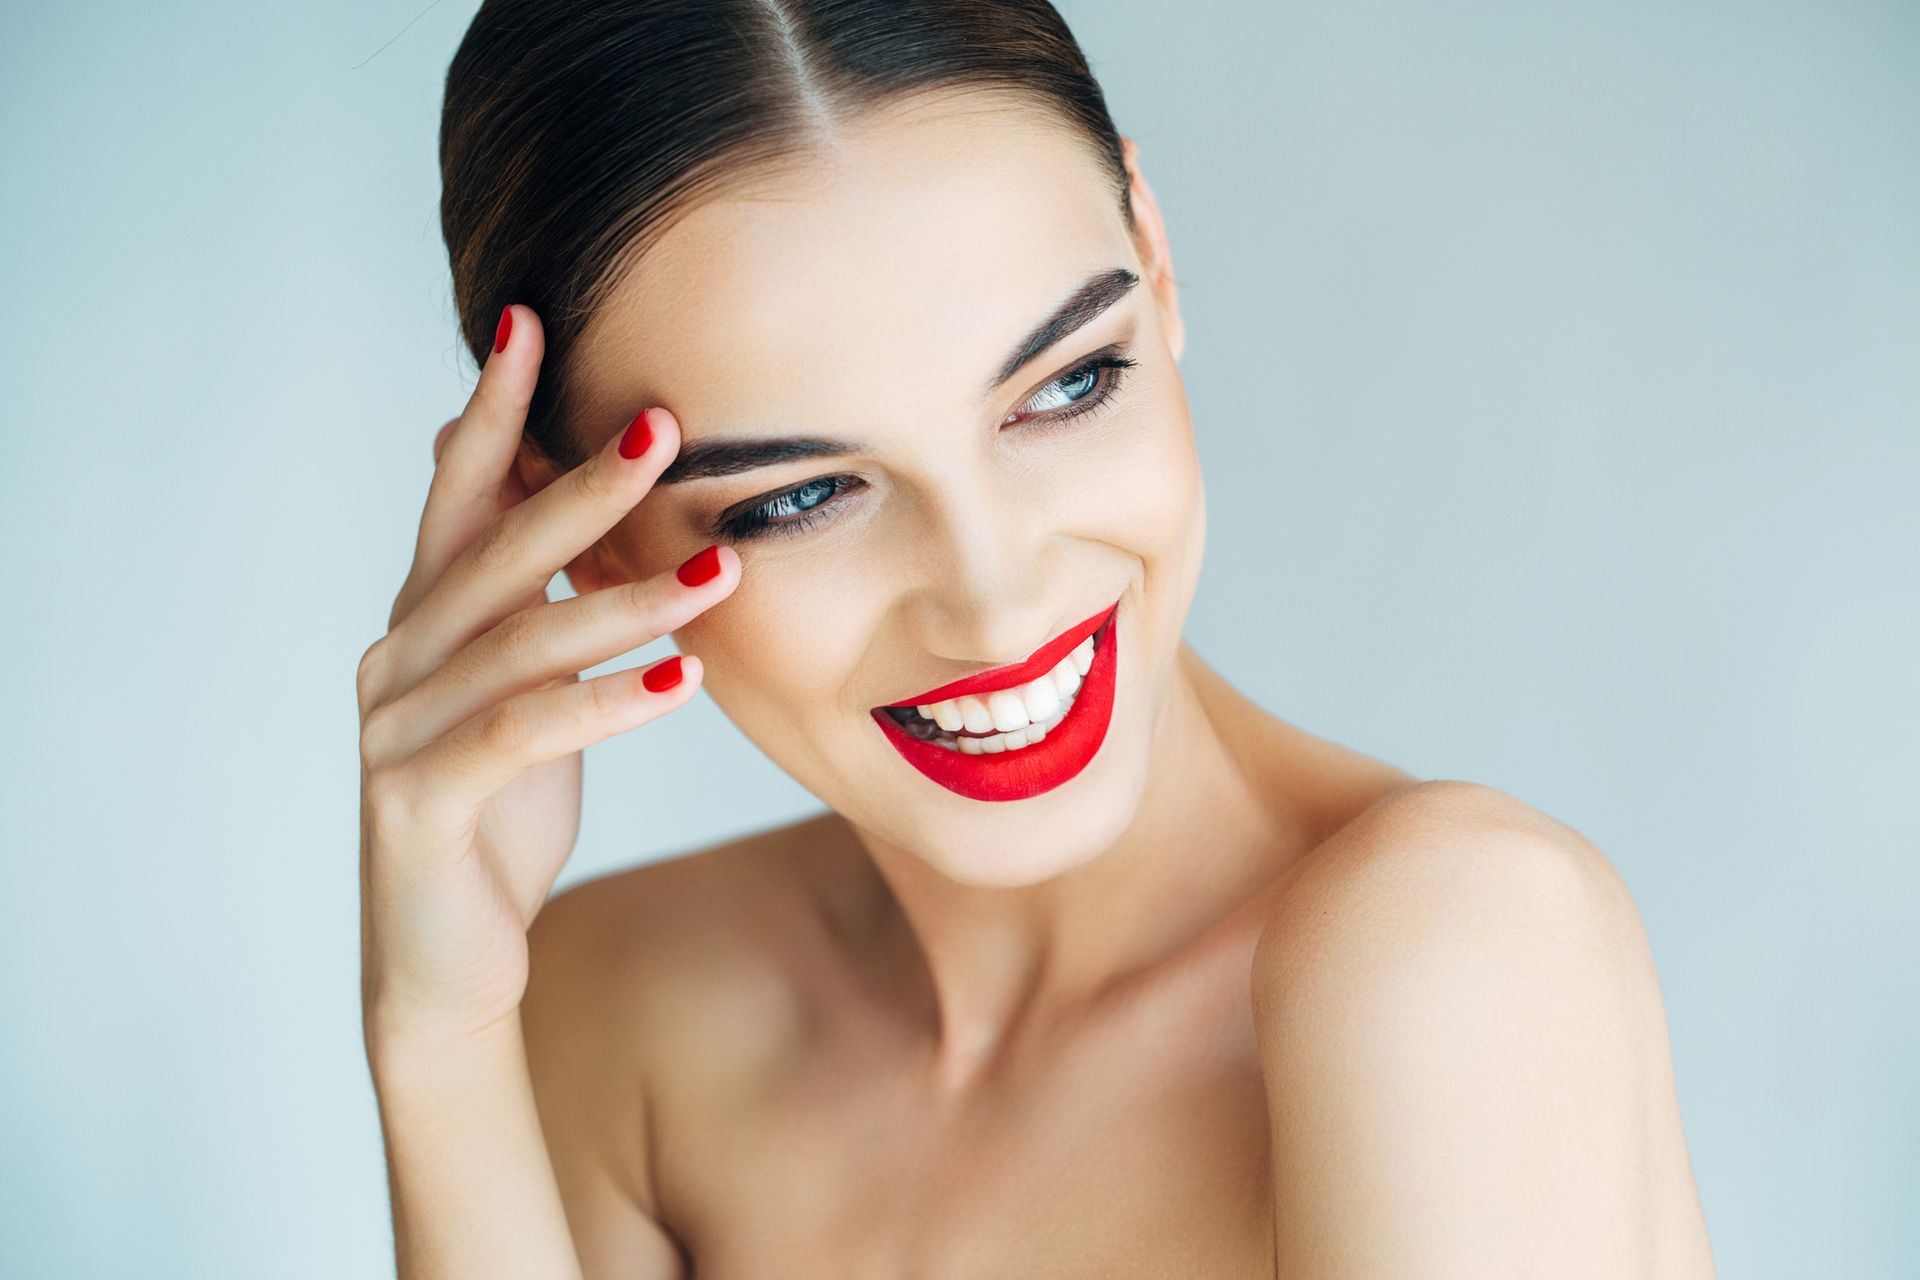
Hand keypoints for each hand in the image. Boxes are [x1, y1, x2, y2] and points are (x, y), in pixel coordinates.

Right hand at [354, 304, 737, 1050]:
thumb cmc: (500, 809)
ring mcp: (399, 731)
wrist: (448, 958)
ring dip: (627, 600)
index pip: (457, 496)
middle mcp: (397, 660)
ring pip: (523, 642)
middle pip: (496, 553)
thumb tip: (561, 497)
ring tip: (720, 568)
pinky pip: (524, 735)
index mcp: (424, 621)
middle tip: (664, 426)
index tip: (531, 323)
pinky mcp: (423, 803)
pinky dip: (606, 702)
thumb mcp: (520, 691)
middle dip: (581, 486)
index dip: (489, 411)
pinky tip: (682, 677)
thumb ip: (529, 602)